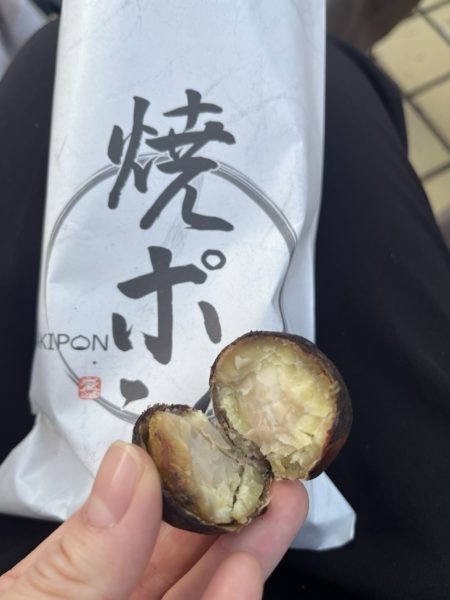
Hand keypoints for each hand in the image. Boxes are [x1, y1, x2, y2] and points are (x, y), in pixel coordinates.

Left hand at [0, 441, 307, 599]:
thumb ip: (80, 553)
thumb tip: (128, 464)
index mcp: (72, 591)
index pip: (131, 529)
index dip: (176, 486)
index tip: (210, 448)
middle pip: (180, 562)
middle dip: (229, 513)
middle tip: (267, 471)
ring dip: (245, 555)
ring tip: (277, 508)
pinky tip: (248, 575)